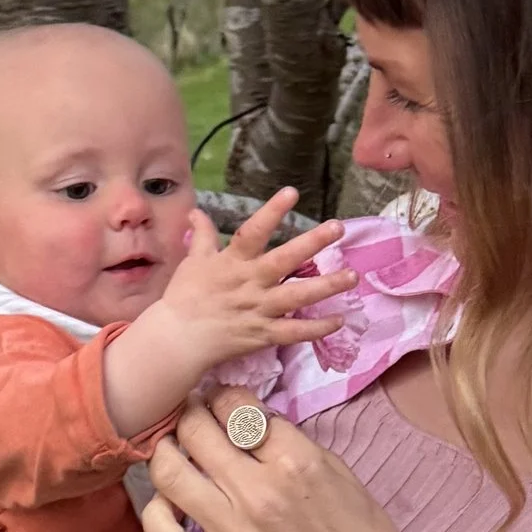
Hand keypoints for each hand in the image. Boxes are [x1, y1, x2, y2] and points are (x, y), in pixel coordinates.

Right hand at [104, 192, 351, 434]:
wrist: (178, 339)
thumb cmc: (185, 297)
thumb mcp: (193, 261)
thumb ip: (202, 235)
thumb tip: (196, 210)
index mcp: (232, 262)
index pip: (253, 231)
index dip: (272, 211)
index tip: (292, 192)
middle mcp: (250, 283)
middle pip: (284, 260)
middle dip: (312, 243)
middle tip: (338, 227)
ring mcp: (259, 309)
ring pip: (298, 296)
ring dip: (327, 286)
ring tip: (352, 276)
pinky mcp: (264, 334)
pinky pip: (295, 332)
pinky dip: (318, 328)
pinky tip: (340, 319)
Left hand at [139, 396, 418, 531]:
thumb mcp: (340, 474)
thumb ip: (291, 443)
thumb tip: (249, 422)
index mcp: (296, 463)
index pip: (237, 406)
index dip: (224, 395)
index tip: (222, 400)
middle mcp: (258, 493)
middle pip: (196, 430)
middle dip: (191, 412)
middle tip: (195, 416)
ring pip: (169, 473)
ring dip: (166, 452)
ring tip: (176, 451)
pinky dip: (156, 512)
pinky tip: (168, 502)